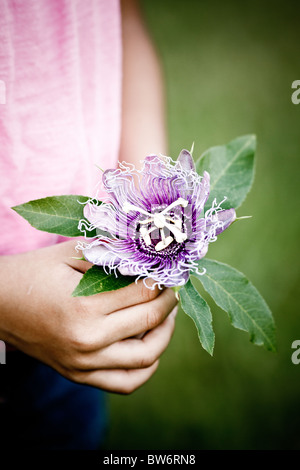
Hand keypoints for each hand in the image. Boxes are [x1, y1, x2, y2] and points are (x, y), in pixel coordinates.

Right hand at [0, 241, 176, 393]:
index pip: (142, 292)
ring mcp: (83, 363)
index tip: (167, 272)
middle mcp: (87, 340)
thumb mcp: (71, 253)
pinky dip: (146, 369)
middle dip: (168, 302)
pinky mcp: (79, 375)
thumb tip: (148, 254)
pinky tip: (151, 350)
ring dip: (165, 335)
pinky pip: (126, 383)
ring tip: (167, 317)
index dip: (161, 280)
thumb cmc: (34, 273)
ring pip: (145, 358)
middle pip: (149, 322)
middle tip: (171, 290)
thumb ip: (110, 253)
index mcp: (84, 306)